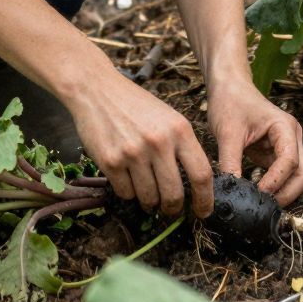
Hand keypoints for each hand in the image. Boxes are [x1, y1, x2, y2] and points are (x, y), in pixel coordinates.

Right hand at [67, 68, 215, 217]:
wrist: (97, 89)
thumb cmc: (136, 105)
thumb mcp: (169, 118)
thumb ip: (182, 146)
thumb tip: (194, 183)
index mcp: (180, 130)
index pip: (201, 174)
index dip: (205, 199)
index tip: (203, 212)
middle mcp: (159, 142)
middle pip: (174, 194)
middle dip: (173, 208)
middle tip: (170, 208)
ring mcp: (134, 153)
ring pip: (149, 198)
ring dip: (149, 202)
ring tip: (146, 192)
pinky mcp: (111, 162)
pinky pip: (126, 193)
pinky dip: (128, 192)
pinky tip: (127, 177)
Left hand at [208, 78, 302, 207]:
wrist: (229, 88)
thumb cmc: (230, 102)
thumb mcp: (227, 132)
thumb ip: (230, 162)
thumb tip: (230, 192)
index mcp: (284, 127)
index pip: (290, 161)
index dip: (276, 181)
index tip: (257, 195)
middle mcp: (292, 137)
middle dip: (287, 193)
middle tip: (263, 206)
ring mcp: (287, 147)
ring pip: (298, 178)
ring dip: (283, 193)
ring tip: (260, 204)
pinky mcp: (276, 155)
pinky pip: (284, 177)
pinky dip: (275, 189)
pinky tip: (257, 196)